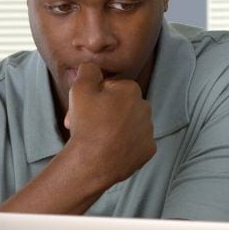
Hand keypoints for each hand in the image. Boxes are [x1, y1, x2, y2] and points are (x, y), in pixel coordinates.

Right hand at [63, 62, 155, 184]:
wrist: (93, 162)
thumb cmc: (87, 124)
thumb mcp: (80, 88)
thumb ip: (88, 70)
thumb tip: (93, 67)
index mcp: (131, 90)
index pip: (110, 88)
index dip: (93, 97)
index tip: (81, 109)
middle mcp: (145, 107)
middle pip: (119, 106)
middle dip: (103, 113)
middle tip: (85, 125)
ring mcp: (148, 130)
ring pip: (127, 124)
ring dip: (113, 128)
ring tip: (96, 138)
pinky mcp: (148, 150)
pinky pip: (134, 143)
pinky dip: (123, 145)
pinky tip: (109, 149)